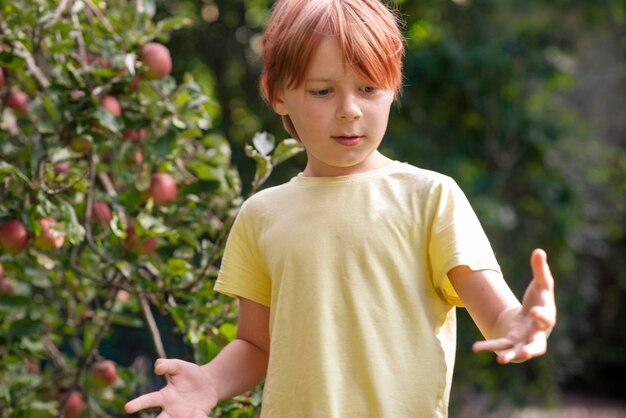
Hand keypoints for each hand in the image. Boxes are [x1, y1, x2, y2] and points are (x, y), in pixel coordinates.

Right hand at [125, 358, 217, 416]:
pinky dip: (200, 417)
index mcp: (164, 396)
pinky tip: (202, 414)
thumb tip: (157, 367)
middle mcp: (171, 409)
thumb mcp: (179, 366)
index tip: (128, 408)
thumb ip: (168, 365)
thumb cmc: (190, 374)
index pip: (148, 400)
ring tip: (188, 414)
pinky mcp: (198, 416)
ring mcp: (184, 415)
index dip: (138, 404)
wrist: (210, 383)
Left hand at [473, 249, 556, 363]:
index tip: (534, 311)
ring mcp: (524, 342)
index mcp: (546, 318)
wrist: (529, 319)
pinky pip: (500, 347)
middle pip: (538, 345)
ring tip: (502, 360)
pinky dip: (488, 347)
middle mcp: (537, 335)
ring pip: (520, 352)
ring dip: (512, 356)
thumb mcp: (540, 284)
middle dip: (532, 348)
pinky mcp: (510, 344)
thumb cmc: (538, 300)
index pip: (546, 318)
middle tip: (526, 352)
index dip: (541, 315)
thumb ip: (540, 269)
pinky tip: (476, 347)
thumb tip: (539, 250)